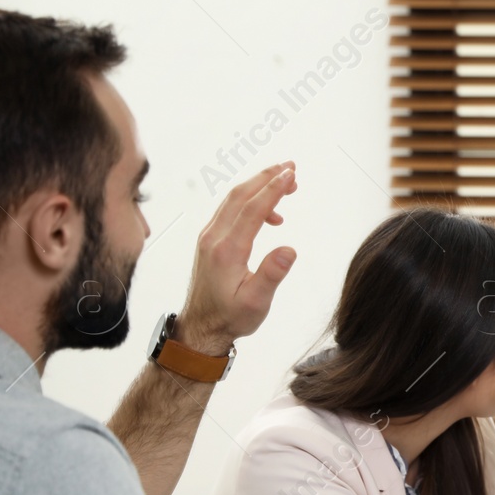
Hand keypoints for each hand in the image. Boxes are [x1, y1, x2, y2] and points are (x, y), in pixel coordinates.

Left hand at [174, 162, 298, 355]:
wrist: (202, 327)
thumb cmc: (231, 317)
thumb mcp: (257, 302)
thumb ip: (272, 274)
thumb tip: (290, 249)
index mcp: (227, 250)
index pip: (253, 209)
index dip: (273, 189)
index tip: (292, 174)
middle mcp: (214, 238)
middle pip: (240, 195)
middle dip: (266, 177)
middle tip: (292, 167)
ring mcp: (209, 237)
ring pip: (233, 200)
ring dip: (258, 186)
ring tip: (285, 181)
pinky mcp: (210, 241)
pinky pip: (230, 211)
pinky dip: (251, 202)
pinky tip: (270, 214)